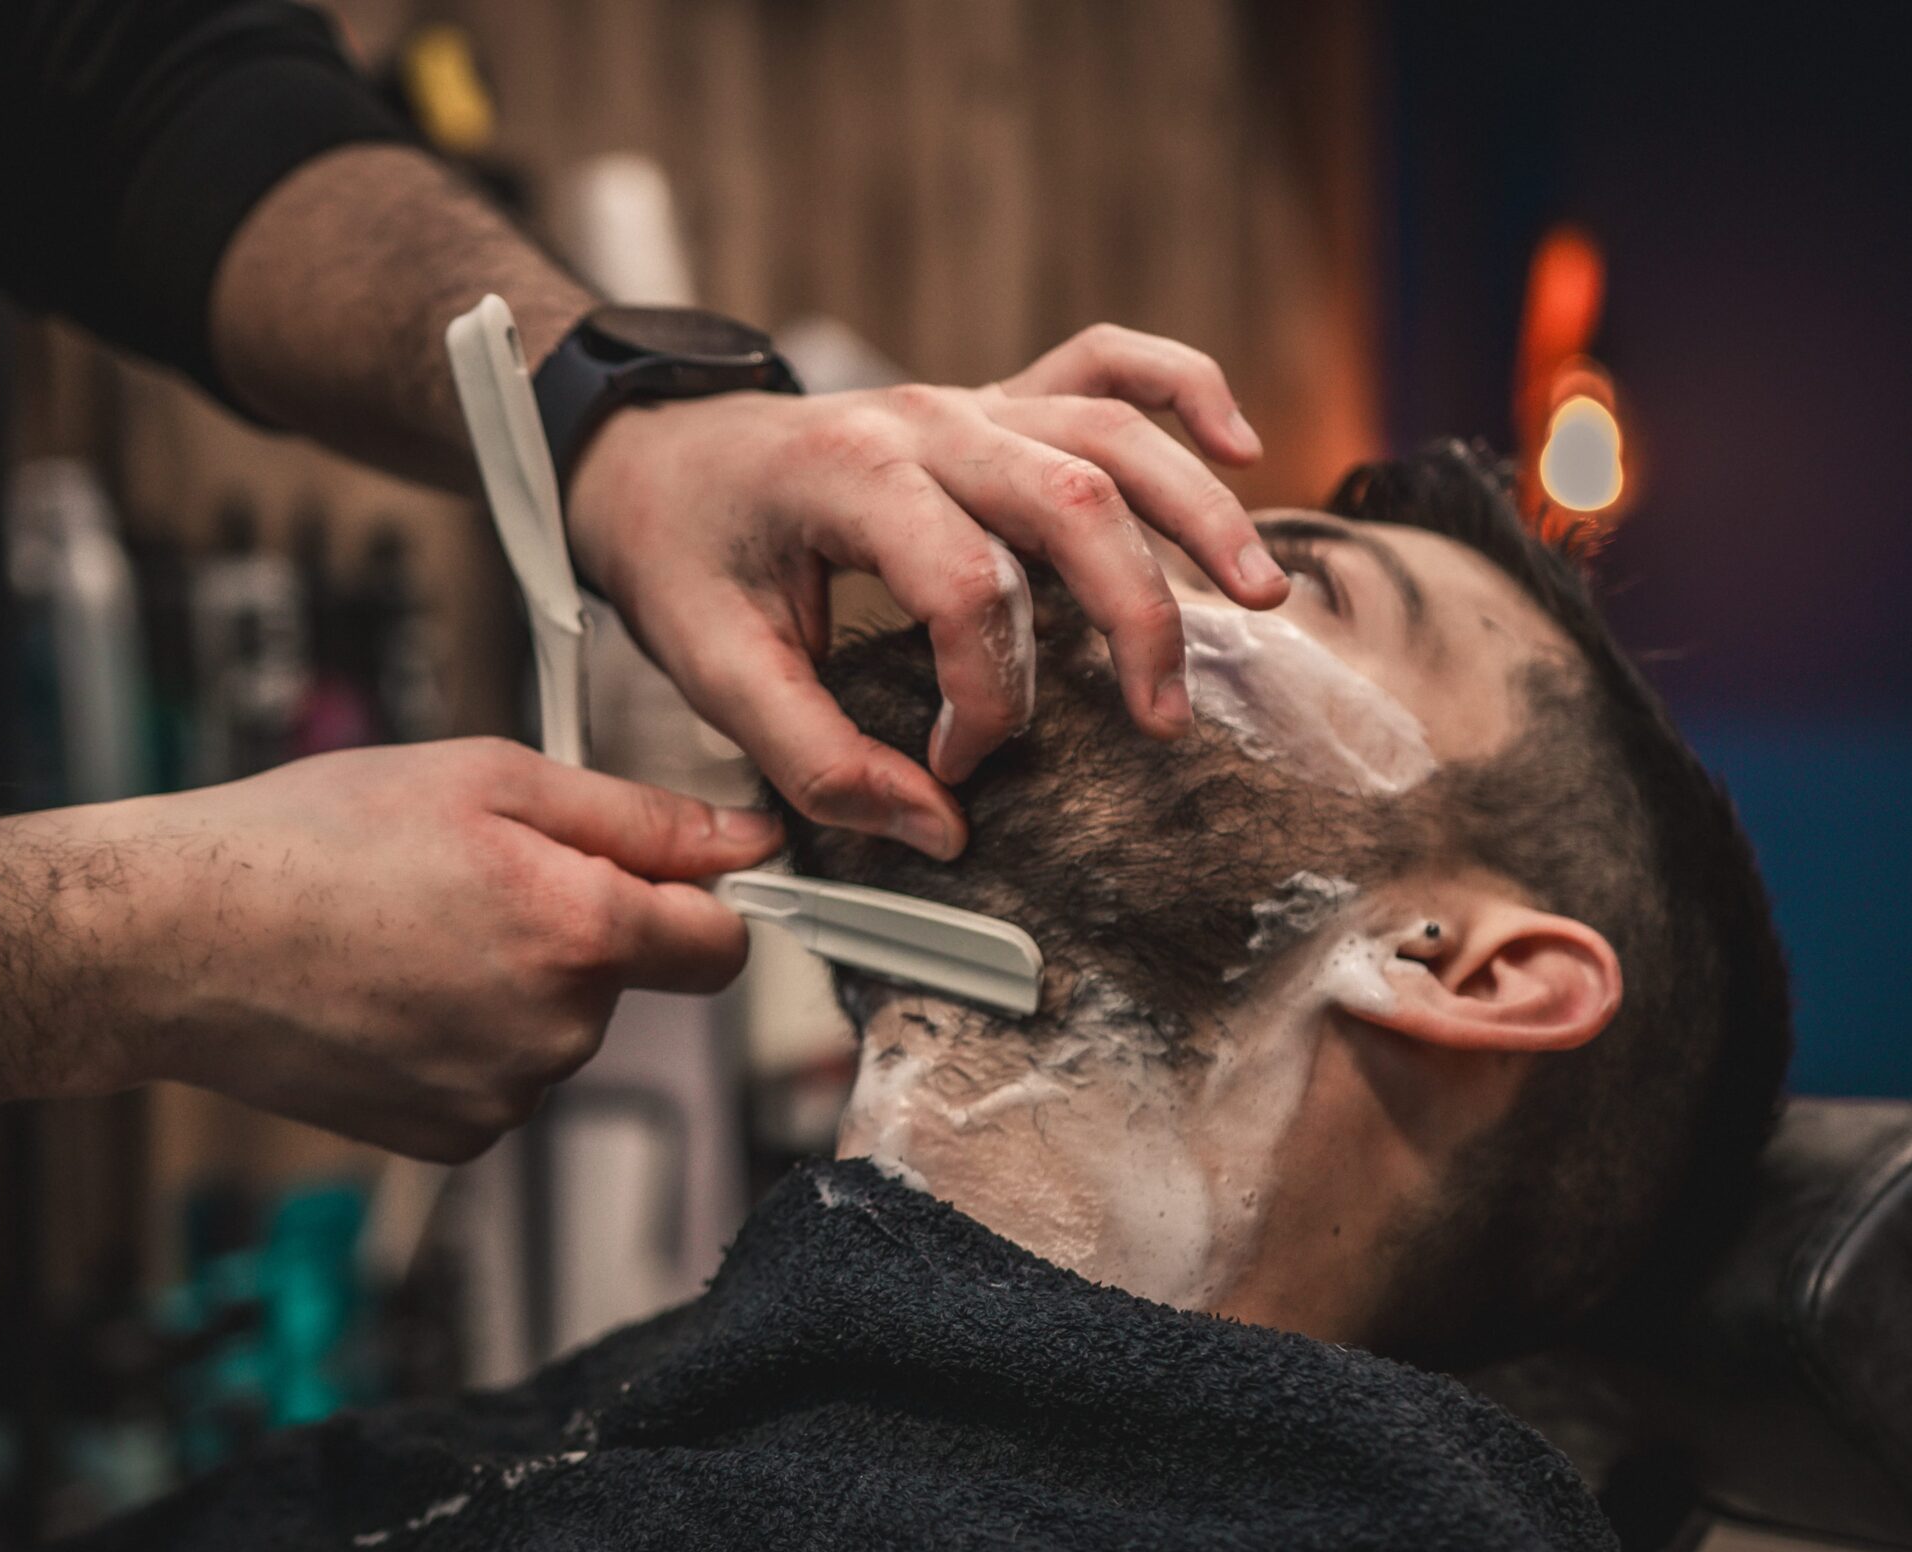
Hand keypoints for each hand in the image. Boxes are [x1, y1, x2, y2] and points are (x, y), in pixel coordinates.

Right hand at [98, 740, 778, 1160]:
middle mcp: (557, 1033)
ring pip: (560, 1029)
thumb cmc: (311, 841)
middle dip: (577, 928)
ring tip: (410, 930)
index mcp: (581, 935)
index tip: (662, 879)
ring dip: (515, 982)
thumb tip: (746, 843)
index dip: (699, 902)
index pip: (723, 946)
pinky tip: (390, 991)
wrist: (172, 939)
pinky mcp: (451, 1138)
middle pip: (628, 982)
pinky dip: (464, 1038)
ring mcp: (503, 1096)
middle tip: (472, 876)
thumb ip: (638, 818)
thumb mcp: (490, 779)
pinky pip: (501, 1078)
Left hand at [562, 324, 1286, 858]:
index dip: (981, 698)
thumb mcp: (714, 671)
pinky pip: (1107, 362)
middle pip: (1072, 498)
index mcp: (850, 477)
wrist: (650, 455)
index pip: (967, 587)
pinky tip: (1243, 446)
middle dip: (1136, 616)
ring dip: (1196, 512)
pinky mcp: (992, 401)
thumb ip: (817, 759)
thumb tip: (936, 830)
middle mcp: (925, 420)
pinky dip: (1183, 385)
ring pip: (1113, 432)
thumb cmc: (683, 556)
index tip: (954, 769)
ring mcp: (968, 400)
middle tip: (1165, 720)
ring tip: (1260, 597)